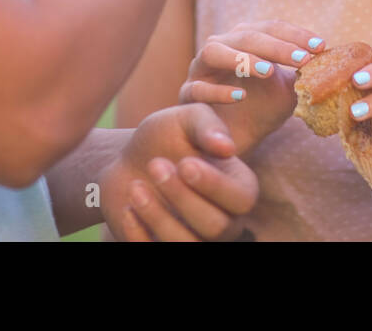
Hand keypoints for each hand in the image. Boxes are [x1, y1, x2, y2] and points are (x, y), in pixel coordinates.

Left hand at [99, 103, 258, 240]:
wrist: (129, 161)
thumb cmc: (165, 137)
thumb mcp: (186, 119)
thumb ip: (208, 126)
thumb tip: (227, 148)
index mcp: (239, 188)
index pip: (242, 199)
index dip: (214, 185)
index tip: (184, 163)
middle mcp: (225, 221)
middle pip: (216, 227)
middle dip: (182, 197)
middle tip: (155, 165)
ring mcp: (195, 239)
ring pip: (186, 244)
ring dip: (159, 217)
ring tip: (135, 186)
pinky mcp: (164, 247)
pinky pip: (155, 252)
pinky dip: (139, 234)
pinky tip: (128, 208)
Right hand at [178, 20, 325, 154]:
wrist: (230, 140)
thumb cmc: (260, 109)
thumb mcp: (287, 90)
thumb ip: (304, 75)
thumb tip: (335, 64)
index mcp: (244, 40)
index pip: (270, 27)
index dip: (295, 35)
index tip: (321, 47)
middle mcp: (219, 48)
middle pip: (244, 35)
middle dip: (275, 46)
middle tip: (302, 60)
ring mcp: (199, 70)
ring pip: (212, 52)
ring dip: (241, 58)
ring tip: (268, 71)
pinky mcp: (187, 96)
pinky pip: (197, 89)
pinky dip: (219, 91)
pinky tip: (241, 97)